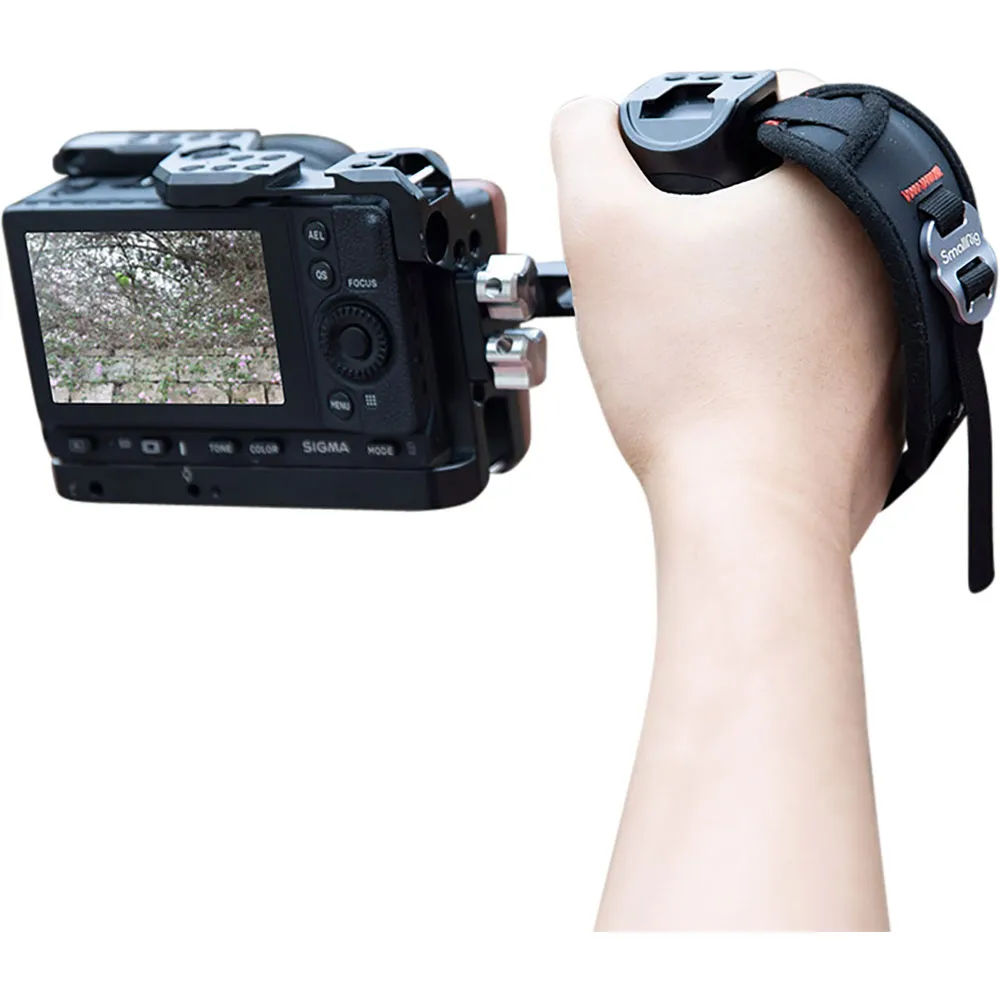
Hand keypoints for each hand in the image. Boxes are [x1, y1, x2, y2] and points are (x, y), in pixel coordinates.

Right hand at [551, 71, 901, 548]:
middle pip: (776, 194)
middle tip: (662, 272)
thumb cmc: (694, 383)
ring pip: (796, 268)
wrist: (748, 507)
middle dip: (709, 222)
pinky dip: (767, 343)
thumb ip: (581, 144)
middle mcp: (884, 242)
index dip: (689, 135)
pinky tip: (724, 374)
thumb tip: (585, 121)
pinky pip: (812, 335)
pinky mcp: (887, 380)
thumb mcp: (602, 232)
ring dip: (738, 285)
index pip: (762, 101)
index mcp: (833, 182)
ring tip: (688, 332)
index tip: (656, 192)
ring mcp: (894, 317)